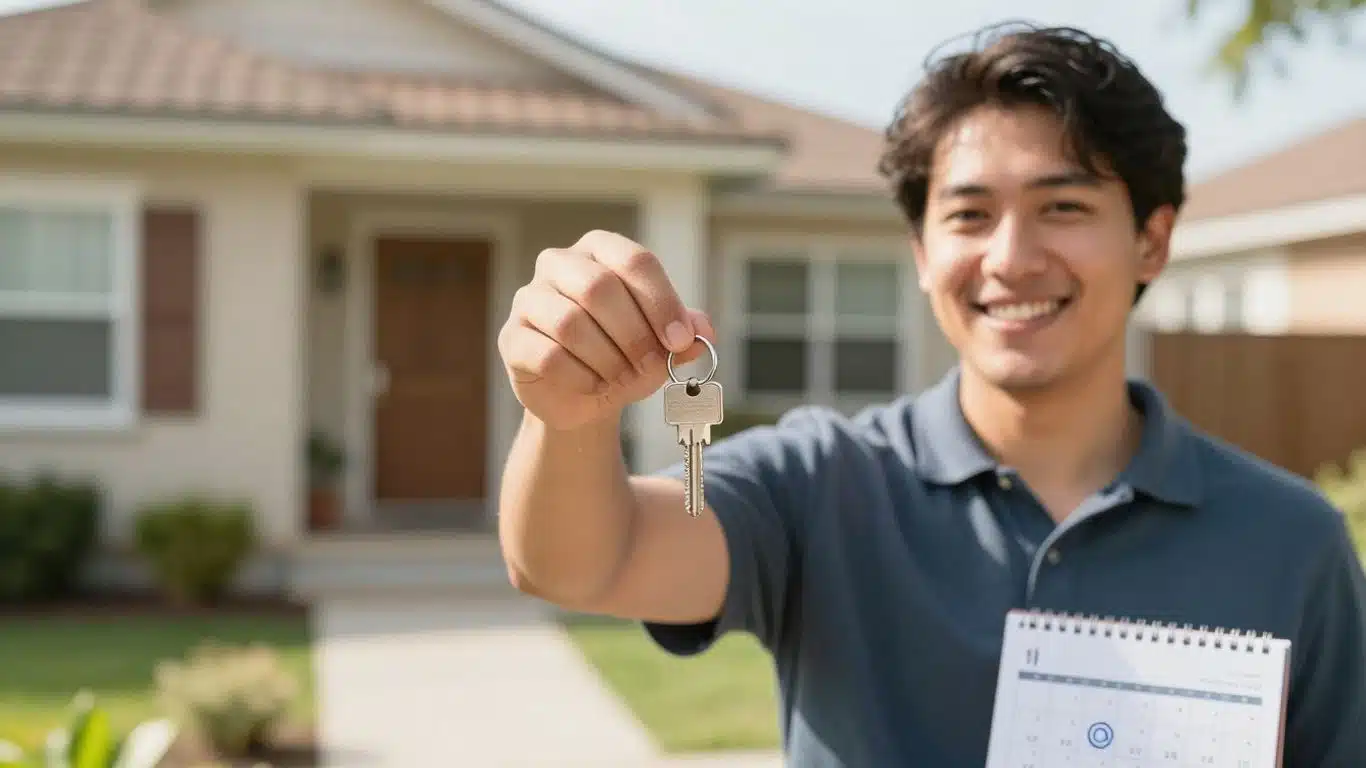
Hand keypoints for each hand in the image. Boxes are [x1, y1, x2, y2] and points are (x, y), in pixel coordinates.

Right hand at [498, 230, 716, 430]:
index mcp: (600, 251)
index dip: (661, 302)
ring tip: (623, 378)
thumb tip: (703, 331)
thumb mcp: (661, 344)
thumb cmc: (625, 355)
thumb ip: (684, 333)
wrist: (583, 396)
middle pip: (598, 287)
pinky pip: (547, 355)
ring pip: (570, 322)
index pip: (634, 261)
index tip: (680, 340)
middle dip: (633, 334)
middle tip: (651, 365)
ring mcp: (529, 299)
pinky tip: (594, 386)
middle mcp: (558, 264)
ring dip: (608, 359)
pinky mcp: (512, 338)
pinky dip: (581, 377)